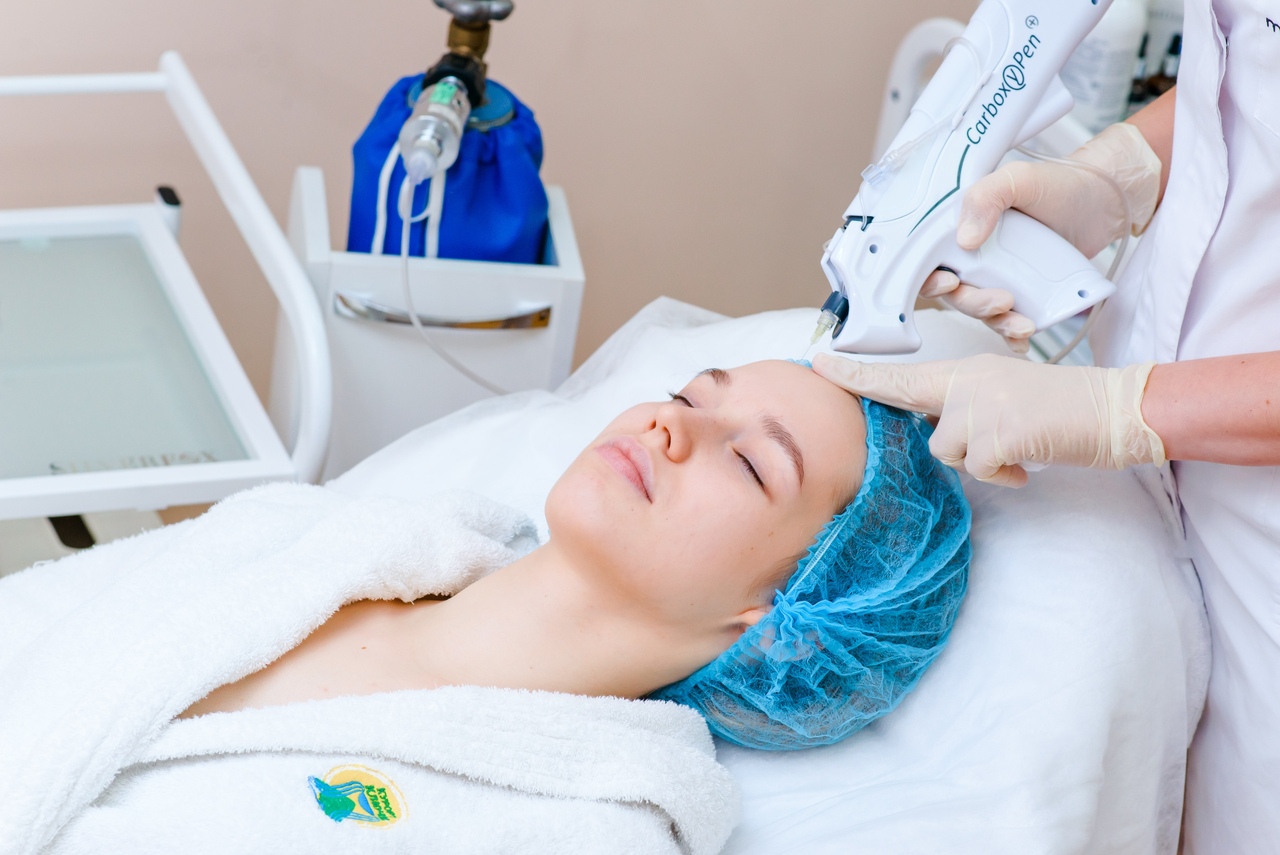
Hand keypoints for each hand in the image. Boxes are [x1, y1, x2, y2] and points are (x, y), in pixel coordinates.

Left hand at [813, 352, 1164, 487]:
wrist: (1115, 409)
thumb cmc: (1062, 411)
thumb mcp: (1004, 401)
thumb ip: (965, 412)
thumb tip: (937, 437)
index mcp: (968, 372)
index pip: (903, 373)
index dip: (858, 371)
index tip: (818, 362)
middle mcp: (968, 380)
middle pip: (914, 410)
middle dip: (889, 398)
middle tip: (835, 370)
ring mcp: (982, 403)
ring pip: (946, 450)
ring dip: (979, 460)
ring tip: (1017, 450)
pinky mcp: (999, 430)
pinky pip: (981, 468)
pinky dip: (1006, 474)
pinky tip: (1029, 462)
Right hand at [918, 122, 1162, 355]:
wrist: (1102, 198)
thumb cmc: (1058, 183)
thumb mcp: (1017, 178)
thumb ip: (986, 197)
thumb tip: (965, 239)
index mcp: (958, 229)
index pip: (929, 261)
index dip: (931, 278)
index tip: (951, 282)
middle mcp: (973, 256)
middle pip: (956, 293)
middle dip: (974, 304)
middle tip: (1001, 301)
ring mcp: (997, 277)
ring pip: (981, 310)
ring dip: (997, 323)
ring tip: (1023, 324)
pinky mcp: (1021, 292)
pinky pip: (1008, 319)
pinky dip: (1012, 335)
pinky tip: (1023, 340)